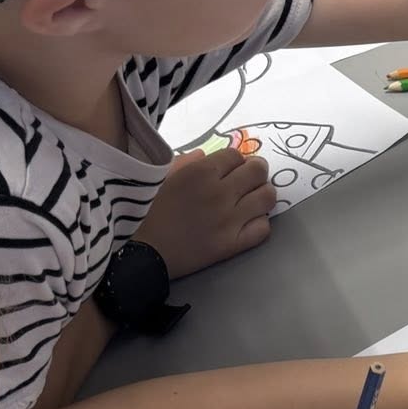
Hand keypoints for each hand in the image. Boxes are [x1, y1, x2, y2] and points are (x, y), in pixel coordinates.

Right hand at [140, 145, 274, 278]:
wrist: (140, 252)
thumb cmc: (145, 212)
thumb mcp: (160, 178)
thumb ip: (184, 163)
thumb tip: (204, 156)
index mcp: (200, 172)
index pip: (236, 155)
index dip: (236, 161)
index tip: (232, 168)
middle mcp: (220, 192)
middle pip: (258, 172)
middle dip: (256, 172)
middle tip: (249, 180)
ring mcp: (230, 219)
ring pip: (267, 198)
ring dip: (263, 194)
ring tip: (252, 199)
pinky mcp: (233, 244)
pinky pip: (263, 228)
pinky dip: (260, 222)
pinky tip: (249, 222)